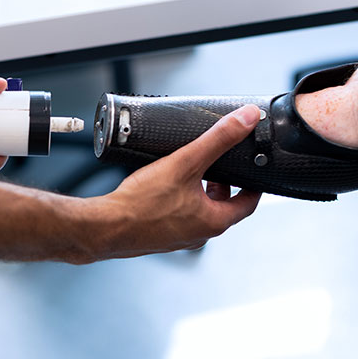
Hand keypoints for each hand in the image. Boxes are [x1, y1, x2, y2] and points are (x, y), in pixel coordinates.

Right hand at [84, 105, 262, 260]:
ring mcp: (178, 239)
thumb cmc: (142, 203)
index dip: (252, 186)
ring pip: (197, 212)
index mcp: (213, 222)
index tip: (251, 173)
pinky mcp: (158, 238)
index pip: (247, 204)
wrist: (105, 227)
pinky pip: (176, 218)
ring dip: (198, 193)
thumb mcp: (185, 163)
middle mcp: (199, 235)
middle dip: (221, 185)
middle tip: (216, 166)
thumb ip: (217, 139)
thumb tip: (245, 120)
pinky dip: (177, 202)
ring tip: (186, 172)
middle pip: (221, 207)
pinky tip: (161, 187)